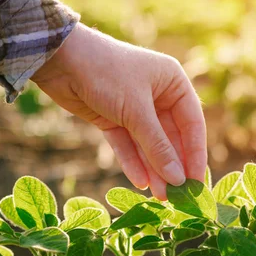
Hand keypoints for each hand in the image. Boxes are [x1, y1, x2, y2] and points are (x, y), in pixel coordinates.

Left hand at [31, 23, 206, 199]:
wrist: (59, 59)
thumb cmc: (106, 73)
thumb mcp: (136, 111)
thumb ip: (158, 146)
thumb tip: (178, 179)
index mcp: (174, 83)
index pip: (192, 124)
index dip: (195, 154)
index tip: (197, 182)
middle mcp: (158, 95)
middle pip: (171, 138)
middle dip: (172, 166)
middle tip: (178, 196)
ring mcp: (135, 109)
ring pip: (149, 145)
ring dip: (154, 169)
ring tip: (160, 196)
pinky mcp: (113, 118)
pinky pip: (128, 145)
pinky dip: (133, 162)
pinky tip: (140, 182)